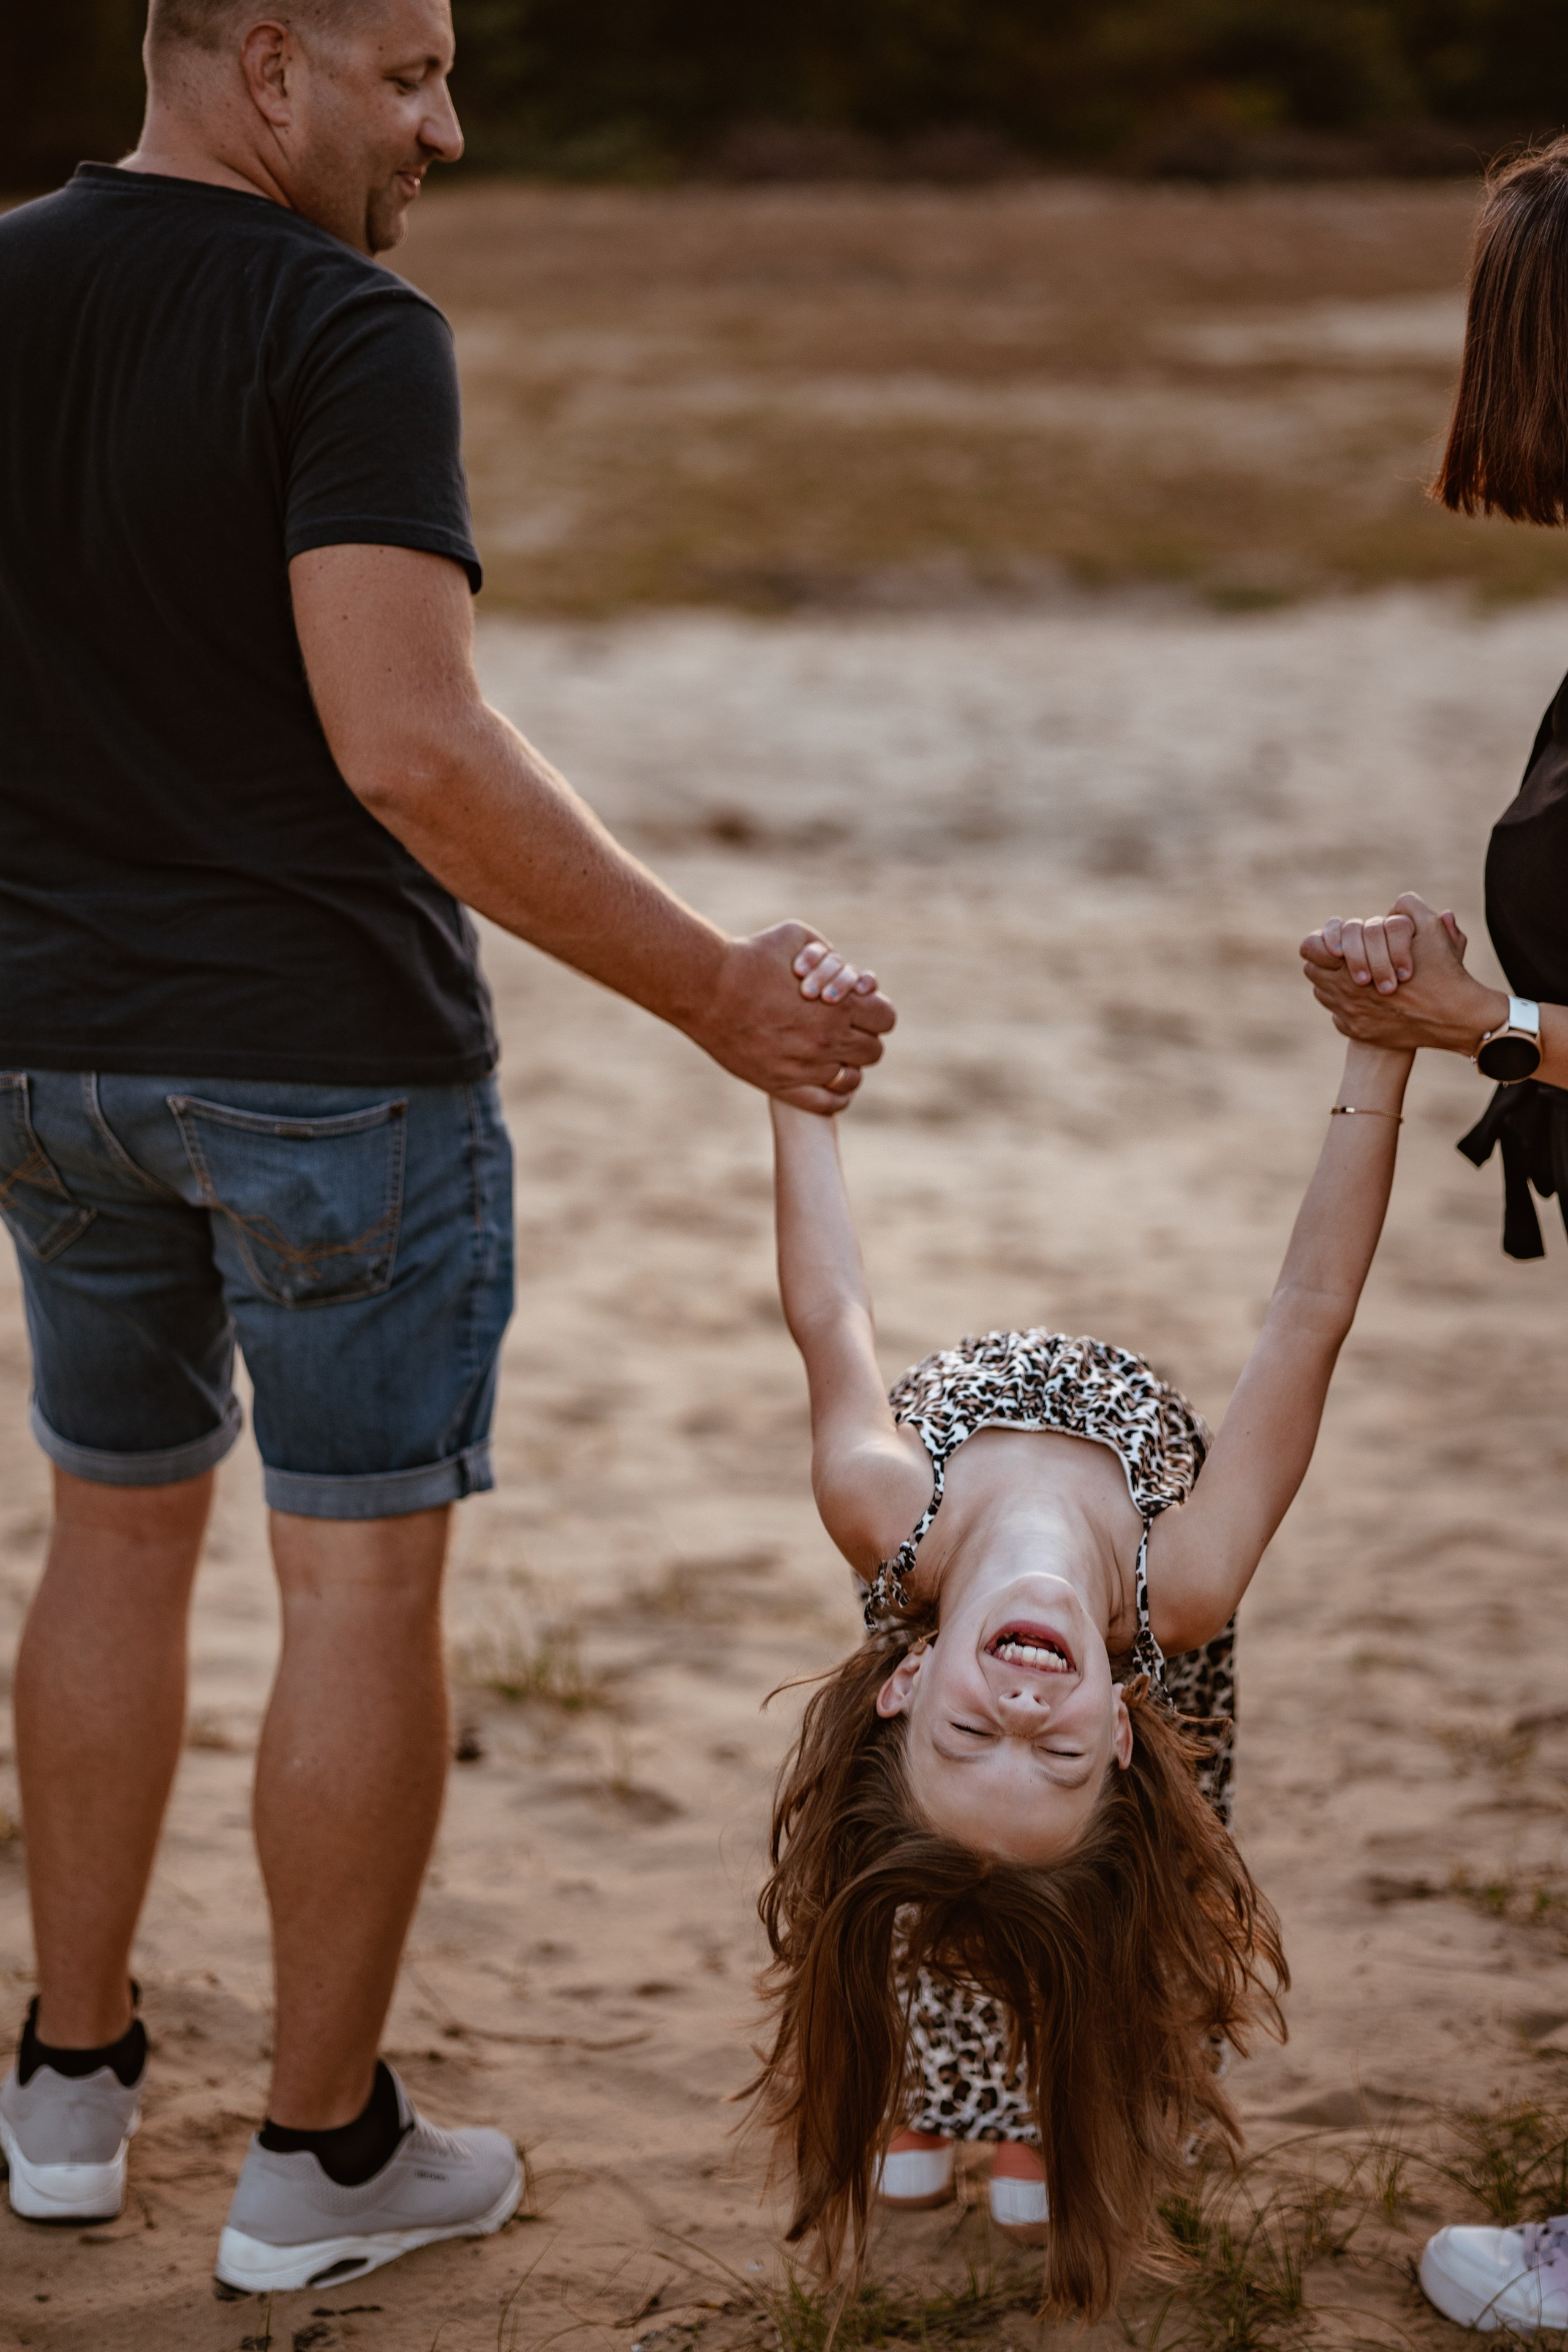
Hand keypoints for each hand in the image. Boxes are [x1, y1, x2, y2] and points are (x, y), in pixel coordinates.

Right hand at [692, 921, 895, 1114]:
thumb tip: (844, 971)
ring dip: (848, 1065)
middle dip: (862, 1036)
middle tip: (842, 1028)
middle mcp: (828, 1040)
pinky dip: (835, 1095)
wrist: (706, 988)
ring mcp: (806, 1067)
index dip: (875, 1010)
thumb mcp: (797, 937)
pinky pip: (828, 1104)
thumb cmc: (750, 957)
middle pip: (873, 1051)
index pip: (886, 1018)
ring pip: (852, 1078)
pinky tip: (825, 1079)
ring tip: (830, 1052)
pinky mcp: (783, 1085)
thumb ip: (828, 953)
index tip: (860, 1007)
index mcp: (839, 1005)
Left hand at [1300, 892, 1502, 1054]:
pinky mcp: (1357, 1032)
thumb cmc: (1442, 970)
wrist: (1455, 1017)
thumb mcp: (1429, 928)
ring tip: (1360, 975)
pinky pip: (1336, 1015)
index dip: (1325, 940)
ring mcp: (1348, 1015)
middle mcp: (1343, 992)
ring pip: (1322, 992)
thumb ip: (1407, 907)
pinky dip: (1348, 1006)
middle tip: (1349, 956)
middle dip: (1328, 960)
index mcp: (1351, 963)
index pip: (1311, 947)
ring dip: (1336, 981)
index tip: (1342, 943)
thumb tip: (1394, 906)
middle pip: (1312, 969)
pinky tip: (1370, 999)